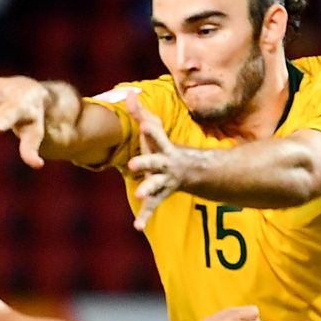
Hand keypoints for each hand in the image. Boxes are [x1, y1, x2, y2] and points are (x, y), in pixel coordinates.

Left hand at [124, 94, 193, 230]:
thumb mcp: (155, 129)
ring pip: (155, 186)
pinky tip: (137, 227)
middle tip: (133, 165)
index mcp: (162, 147)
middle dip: (145, 163)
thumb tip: (128, 92)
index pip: (157, 136)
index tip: (146, 125)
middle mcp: (164, 164)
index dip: (152, 130)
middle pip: (154, 162)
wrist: (192, 171)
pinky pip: (152, 206)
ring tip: (138, 195)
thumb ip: (140, 112)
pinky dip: (145, 217)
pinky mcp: (160, 194)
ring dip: (147, 190)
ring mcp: (164, 180)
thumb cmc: (165, 147)